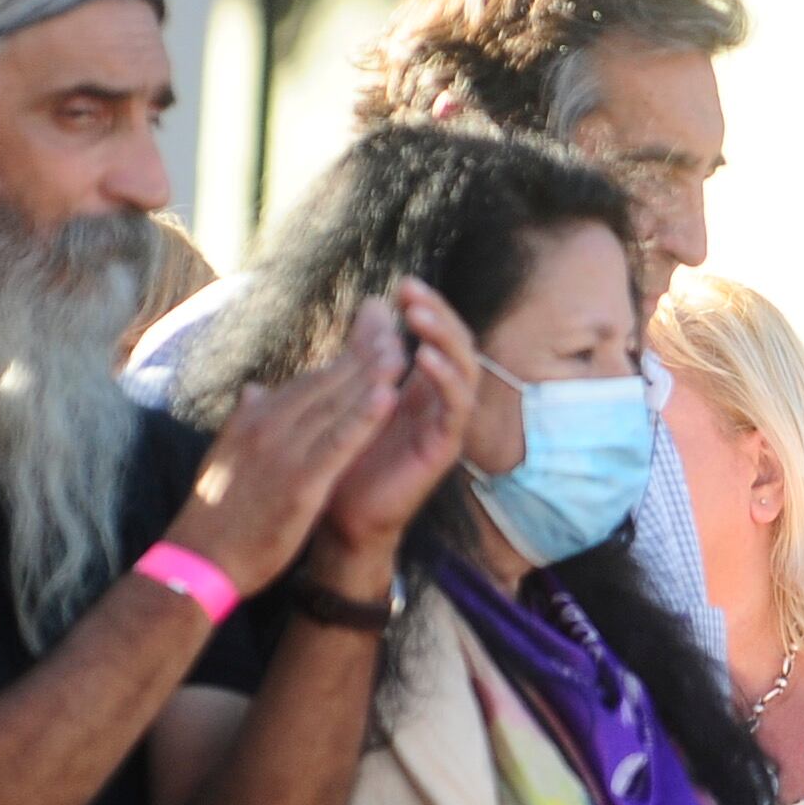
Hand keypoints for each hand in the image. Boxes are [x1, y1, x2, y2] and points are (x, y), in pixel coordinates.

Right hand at [167, 326, 405, 593]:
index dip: (344, 357)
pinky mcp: (299, 482)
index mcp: (256, 418)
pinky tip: (387, 398)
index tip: (371, 335)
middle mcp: (269, 424)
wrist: (199, 560)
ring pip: (335, 405)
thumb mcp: (227, 456)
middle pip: (325, 382)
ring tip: (400, 351)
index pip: (308, 380)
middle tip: (393, 325)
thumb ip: (246, 420)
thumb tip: (255, 391)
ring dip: (370, 377)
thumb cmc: (216, 513)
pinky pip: (337, 444)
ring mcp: (284, 451)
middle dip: (362, 354)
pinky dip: (363, 419)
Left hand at [311, 283, 476, 568]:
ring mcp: (445, 423)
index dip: (428, 306)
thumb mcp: (352, 394)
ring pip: (466, 369)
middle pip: (459, 343)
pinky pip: (457, 408)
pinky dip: (446, 380)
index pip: (439, 334)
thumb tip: (371, 302)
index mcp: (418, 385)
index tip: (400, 285)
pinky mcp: (444, 448)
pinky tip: (425, 359)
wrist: (338, 519)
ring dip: (445, 339)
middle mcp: (438, 400)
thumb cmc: (343, 458)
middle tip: (411, 291)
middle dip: (439, 313)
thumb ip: (363, 351)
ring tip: (418, 317)